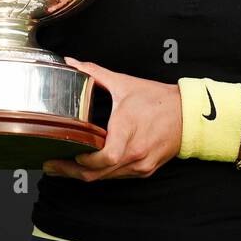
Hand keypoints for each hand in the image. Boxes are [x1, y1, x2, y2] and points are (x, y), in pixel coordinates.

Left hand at [43, 58, 181, 180]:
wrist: (189, 115)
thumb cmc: (159, 100)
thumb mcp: (125, 84)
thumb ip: (95, 73)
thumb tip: (72, 62)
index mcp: (128, 132)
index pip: (104, 158)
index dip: (82, 161)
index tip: (65, 153)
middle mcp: (135, 153)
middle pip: (98, 174)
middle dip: (71, 172)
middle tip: (51, 166)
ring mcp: (141, 164)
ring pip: (107, 178)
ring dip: (85, 174)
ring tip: (64, 168)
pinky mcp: (145, 169)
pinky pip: (119, 176)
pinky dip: (103, 173)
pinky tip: (91, 167)